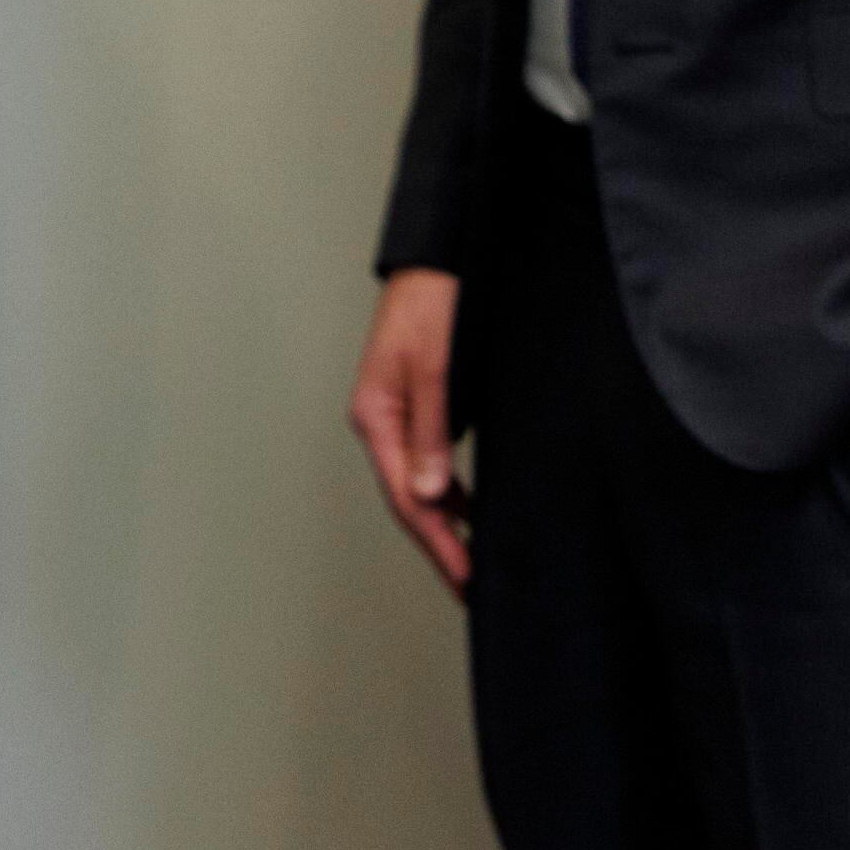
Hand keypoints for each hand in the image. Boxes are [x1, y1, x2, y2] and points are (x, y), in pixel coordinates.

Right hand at [347, 268, 466, 594]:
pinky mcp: (414, 406)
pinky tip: (468, 510)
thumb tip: (429, 494)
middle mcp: (380, 421)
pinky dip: (448, 493)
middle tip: (471, 587)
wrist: (438, 262)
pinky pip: (426, 462)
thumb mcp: (436, 371)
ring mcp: (395, 415)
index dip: (438, 543)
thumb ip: (431, 433)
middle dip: (440, 544)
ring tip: (473, 561)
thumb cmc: (433, 307)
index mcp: (375, 416)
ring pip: (416, 483)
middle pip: (406, 497)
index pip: (406, 497)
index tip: (466, 579)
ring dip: (444, 523)